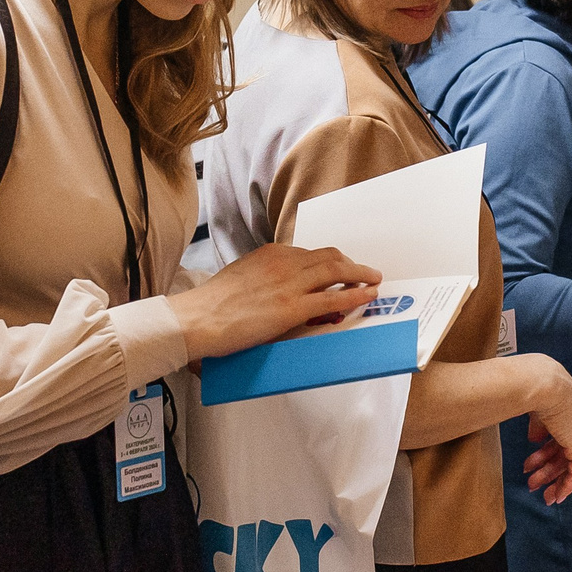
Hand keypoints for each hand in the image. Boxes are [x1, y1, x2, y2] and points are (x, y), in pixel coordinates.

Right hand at [169, 243, 382, 362]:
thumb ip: (264, 279)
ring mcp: (290, 284)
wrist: (197, 318)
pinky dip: (355, 295)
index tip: (340, 267)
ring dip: (360, 274)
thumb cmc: (212, 305)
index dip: (330, 260)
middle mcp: (284, 262)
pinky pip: (334, 298)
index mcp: (271, 254)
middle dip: (351, 263)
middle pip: (329, 256)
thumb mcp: (242, 278)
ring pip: (337, 271)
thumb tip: (277, 291)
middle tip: (365, 271)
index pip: (310, 253)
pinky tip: (367, 296)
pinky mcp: (292, 308)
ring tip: (373, 280)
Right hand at [514, 357, 571, 504]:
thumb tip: (535, 440)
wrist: (545, 386)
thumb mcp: (539, 412)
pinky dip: (565, 486)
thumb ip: (540, 428)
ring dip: (548, 477)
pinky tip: (555, 496)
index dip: (548, 454)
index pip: (565, 439)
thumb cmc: (540, 390)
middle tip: (532, 483)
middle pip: (566, 454)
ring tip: (532, 486)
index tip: (534, 465)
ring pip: (568, 465)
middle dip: (547, 470)